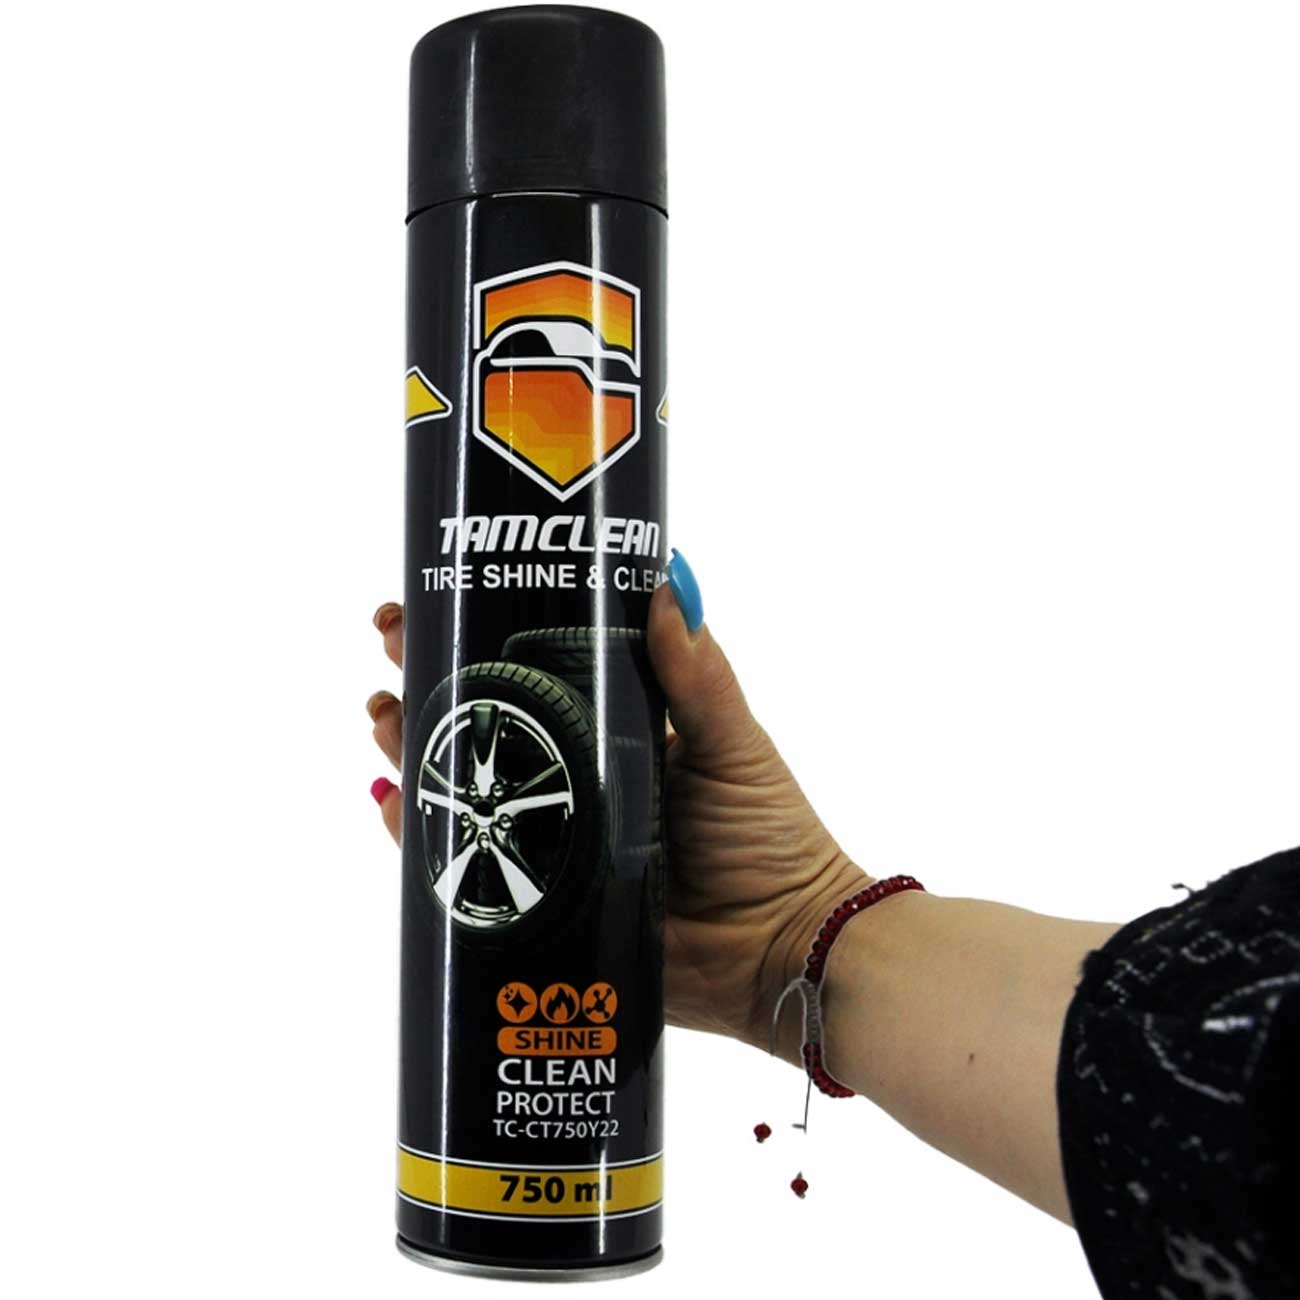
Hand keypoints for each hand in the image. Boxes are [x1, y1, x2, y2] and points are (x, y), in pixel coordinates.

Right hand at [367, 568, 867, 1060]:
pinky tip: (393, 803)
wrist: (781, 953)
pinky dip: (420, 837)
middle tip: (395, 644)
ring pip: (469, 790)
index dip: (491, 635)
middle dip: (434, 681)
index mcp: (620, 735)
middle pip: (489, 725)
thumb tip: (671, 578)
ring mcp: (554, 843)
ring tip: (384, 716)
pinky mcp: (540, 906)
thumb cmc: (770, 841)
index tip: (445, 594)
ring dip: (416, 748)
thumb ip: (700, 674)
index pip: (540, 673)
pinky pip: (467, 868)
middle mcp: (579, 782)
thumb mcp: (735, 746)